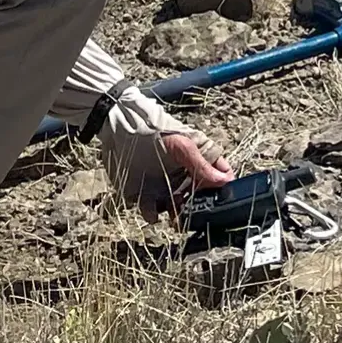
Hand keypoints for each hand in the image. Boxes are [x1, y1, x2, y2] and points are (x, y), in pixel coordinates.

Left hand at [98, 89, 235, 223]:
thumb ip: (201, 164)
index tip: (219, 199)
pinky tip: (152, 212)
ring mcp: (166, 185)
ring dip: (177, 213)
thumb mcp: (180, 145)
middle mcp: (184, 174)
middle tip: (194, 211)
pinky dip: (153, 214)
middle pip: (200, 198)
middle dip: (198, 207)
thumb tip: (224, 182)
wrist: (116, 128)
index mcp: (198, 158)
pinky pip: (153, 210)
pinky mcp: (146, 193)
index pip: (219, 177)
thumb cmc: (153, 131)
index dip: (222, 189)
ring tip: (173, 212)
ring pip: (178, 208)